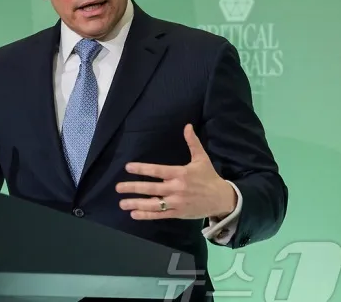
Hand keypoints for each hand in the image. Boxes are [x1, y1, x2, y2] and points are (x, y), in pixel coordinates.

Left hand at [115, 124, 236, 219]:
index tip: (128, 167)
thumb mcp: (202, 158)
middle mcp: (176, 188)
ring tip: (122, 203)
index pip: (157, 171)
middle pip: (151, 188)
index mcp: (180, 174)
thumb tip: (187, 126)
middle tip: (118, 187)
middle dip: (133, 188)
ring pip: (153, 204)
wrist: (222, 198)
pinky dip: (147, 215)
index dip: (142, 169)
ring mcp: (176, 202)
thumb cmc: (209, 177)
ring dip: (136, 204)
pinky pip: (160, 214)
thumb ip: (192, 143)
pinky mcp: (178, 213)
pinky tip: (134, 214)